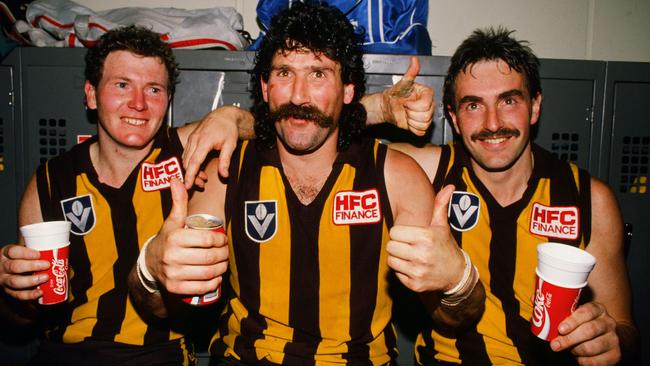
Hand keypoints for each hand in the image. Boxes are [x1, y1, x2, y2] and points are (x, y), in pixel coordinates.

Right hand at [0, 244, 49, 300]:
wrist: (6, 269)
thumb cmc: (18, 257)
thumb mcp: (21, 248)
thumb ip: (32, 244)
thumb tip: (52, 238)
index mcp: (6, 253)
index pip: (13, 252)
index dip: (26, 253)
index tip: (39, 254)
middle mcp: (3, 267)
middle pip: (15, 266)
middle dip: (32, 266)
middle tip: (46, 265)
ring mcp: (4, 280)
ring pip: (15, 282)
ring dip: (32, 281)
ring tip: (45, 278)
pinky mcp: (8, 291)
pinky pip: (17, 295)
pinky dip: (29, 295)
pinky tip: (40, 292)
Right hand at [146, 179, 228, 295]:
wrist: (150, 263)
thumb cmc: (168, 239)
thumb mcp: (173, 220)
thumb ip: (178, 201)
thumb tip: (176, 178)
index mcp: (174, 238)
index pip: (207, 239)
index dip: (221, 240)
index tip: (223, 239)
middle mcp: (172, 257)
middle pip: (210, 257)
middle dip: (224, 254)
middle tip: (226, 251)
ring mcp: (173, 274)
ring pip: (208, 273)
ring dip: (222, 268)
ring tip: (224, 263)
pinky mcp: (175, 289)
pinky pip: (201, 288)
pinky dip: (213, 283)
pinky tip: (217, 277)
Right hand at [182, 105, 242, 188]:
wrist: (224, 115)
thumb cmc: (228, 128)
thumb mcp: (230, 145)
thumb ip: (225, 161)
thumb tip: (224, 175)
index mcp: (204, 141)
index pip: (194, 162)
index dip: (190, 175)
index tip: (188, 185)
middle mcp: (194, 140)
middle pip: (187, 162)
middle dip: (191, 176)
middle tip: (201, 184)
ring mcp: (191, 139)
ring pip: (185, 159)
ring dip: (191, 170)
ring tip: (202, 178)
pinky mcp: (191, 140)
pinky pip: (187, 154)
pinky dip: (190, 163)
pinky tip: (199, 168)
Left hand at [381, 56, 434, 135]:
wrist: (387, 106)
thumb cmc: (394, 94)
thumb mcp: (402, 83)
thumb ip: (411, 72)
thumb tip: (414, 60)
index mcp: (427, 94)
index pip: (426, 105)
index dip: (413, 106)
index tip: (406, 101)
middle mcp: (429, 104)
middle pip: (426, 116)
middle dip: (411, 113)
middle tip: (405, 108)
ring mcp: (426, 115)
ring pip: (424, 124)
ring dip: (411, 121)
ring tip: (406, 114)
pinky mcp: (421, 125)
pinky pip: (421, 131)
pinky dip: (412, 128)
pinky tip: (408, 121)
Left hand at [386, 185, 464, 292]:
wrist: (457, 274)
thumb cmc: (445, 246)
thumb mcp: (442, 226)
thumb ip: (440, 205)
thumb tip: (449, 186)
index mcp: (426, 238)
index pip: (394, 232)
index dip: (399, 233)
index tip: (408, 235)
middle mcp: (421, 255)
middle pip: (390, 246)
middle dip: (397, 245)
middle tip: (408, 246)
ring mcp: (418, 271)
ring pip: (391, 260)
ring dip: (397, 258)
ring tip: (410, 256)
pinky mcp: (415, 285)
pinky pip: (396, 274)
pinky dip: (402, 271)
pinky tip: (413, 267)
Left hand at [551, 301, 621, 364]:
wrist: (606, 336)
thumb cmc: (582, 322)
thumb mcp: (573, 311)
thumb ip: (555, 305)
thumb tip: (534, 299)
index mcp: (597, 308)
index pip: (587, 311)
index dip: (573, 320)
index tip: (560, 328)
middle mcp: (608, 322)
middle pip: (589, 330)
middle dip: (569, 339)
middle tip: (555, 345)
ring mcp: (614, 339)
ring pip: (592, 348)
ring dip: (575, 350)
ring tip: (568, 349)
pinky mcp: (615, 355)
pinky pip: (596, 362)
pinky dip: (582, 361)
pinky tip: (578, 357)